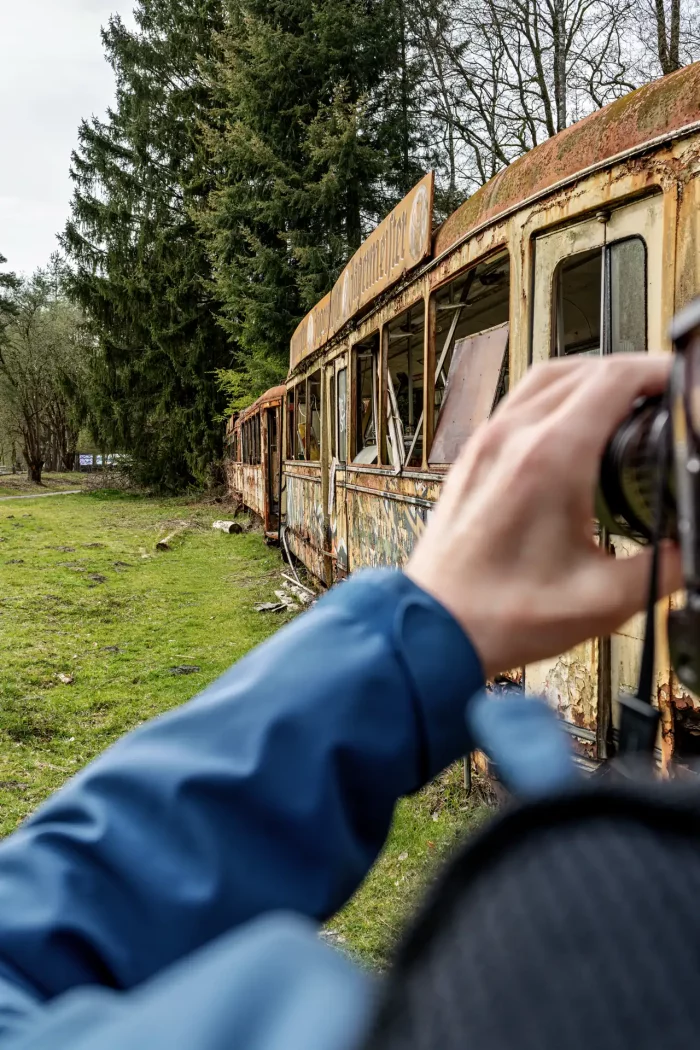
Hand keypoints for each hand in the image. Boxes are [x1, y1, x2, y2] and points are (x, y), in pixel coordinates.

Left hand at [406, 354, 681, 678]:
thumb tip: (685, 550)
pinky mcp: (474, 457)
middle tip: (664, 393)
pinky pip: (520, 401)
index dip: (658, 372)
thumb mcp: (603, 599)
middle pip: (584, 369)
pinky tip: (574, 423)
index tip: (680, 383)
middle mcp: (513, 438)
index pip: (615, 380)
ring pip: (547, 378)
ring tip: (626, 399)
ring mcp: (488, 443)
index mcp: (550, 459)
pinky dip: (556, 395)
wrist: (436, 625)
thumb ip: (661, 569)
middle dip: (633, 373)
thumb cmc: (500, 614)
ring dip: (593, 377)